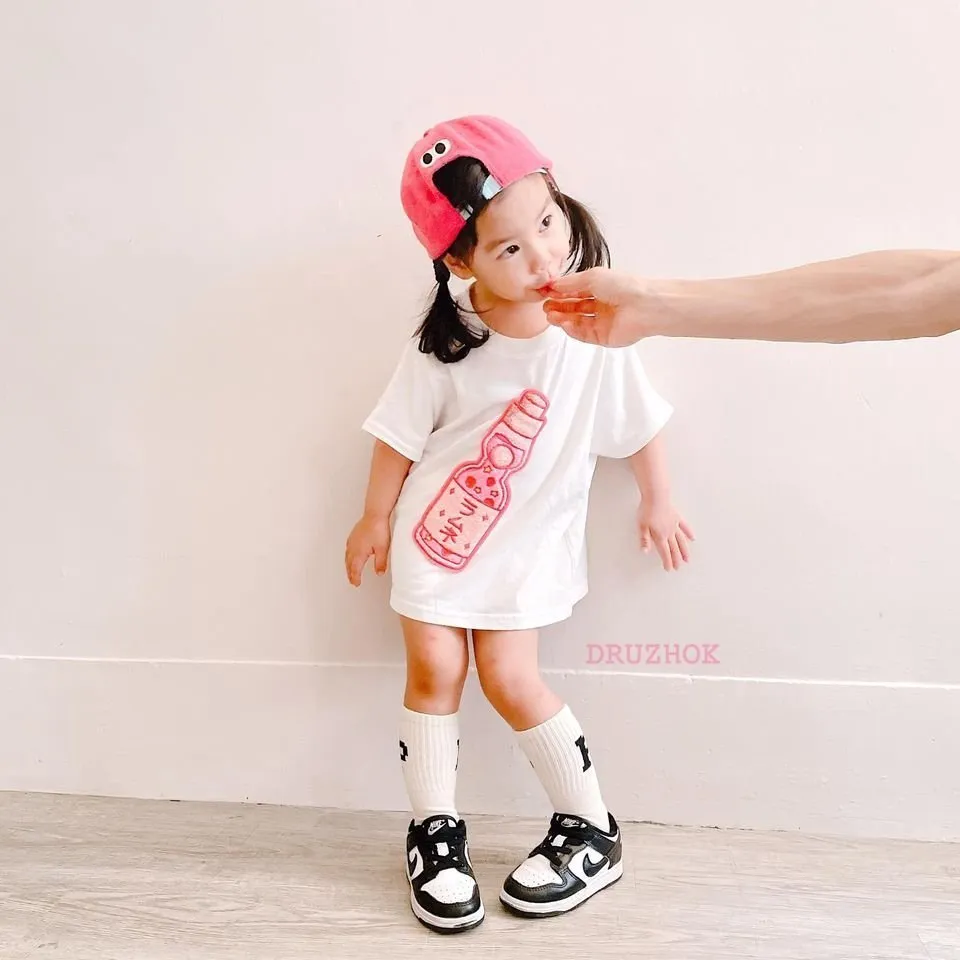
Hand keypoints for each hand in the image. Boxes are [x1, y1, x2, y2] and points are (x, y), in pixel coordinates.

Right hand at [345, 513, 390, 585]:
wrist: (375, 514)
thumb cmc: (378, 529)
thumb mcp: (383, 549)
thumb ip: (380, 563)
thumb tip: (379, 573)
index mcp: (358, 553)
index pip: (355, 570)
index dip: (355, 578)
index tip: (356, 584)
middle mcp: (352, 548)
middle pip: (349, 564)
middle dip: (350, 574)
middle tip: (353, 581)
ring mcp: (351, 541)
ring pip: (347, 557)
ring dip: (348, 566)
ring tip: (351, 571)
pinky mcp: (353, 536)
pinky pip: (348, 549)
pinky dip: (348, 556)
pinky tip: (351, 555)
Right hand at [539, 268, 662, 345]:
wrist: (643, 306)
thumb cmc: (624, 287)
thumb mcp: (592, 277)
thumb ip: (570, 283)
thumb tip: (553, 284)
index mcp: (601, 289)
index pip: (575, 291)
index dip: (560, 292)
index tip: (545, 292)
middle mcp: (601, 305)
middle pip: (574, 308)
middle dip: (558, 306)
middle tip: (545, 306)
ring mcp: (602, 322)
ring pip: (577, 322)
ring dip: (562, 318)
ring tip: (550, 314)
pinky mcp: (603, 337)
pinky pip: (583, 334)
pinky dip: (572, 329)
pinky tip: (563, 323)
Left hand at [637, 499, 693, 571]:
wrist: (656, 496)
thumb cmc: (647, 510)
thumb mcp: (641, 526)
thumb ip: (644, 540)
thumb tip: (645, 552)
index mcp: (660, 536)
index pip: (664, 552)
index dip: (667, 561)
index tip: (669, 569)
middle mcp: (669, 532)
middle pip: (674, 549)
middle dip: (676, 559)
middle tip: (678, 568)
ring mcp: (675, 525)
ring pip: (681, 541)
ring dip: (685, 551)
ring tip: (688, 559)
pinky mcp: (677, 517)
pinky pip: (685, 527)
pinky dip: (689, 533)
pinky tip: (692, 538)